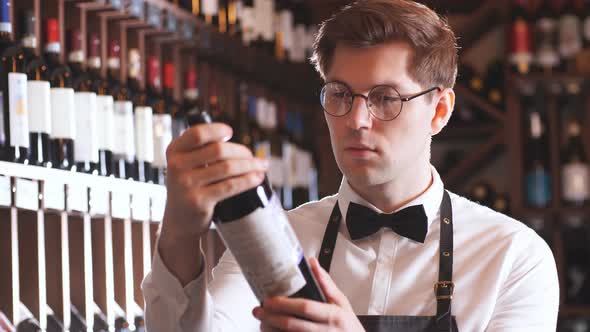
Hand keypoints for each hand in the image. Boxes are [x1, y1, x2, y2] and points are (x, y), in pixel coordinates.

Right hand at [161, 123, 268, 240]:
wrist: (179, 221)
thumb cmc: (189, 188)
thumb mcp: (186, 165)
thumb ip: (201, 151)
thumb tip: (237, 144)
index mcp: (174, 151)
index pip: (197, 133)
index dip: (216, 129)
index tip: (230, 133)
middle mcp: (176, 166)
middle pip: (218, 150)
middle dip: (241, 151)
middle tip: (252, 155)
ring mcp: (186, 184)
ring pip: (227, 167)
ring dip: (250, 165)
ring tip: (262, 165)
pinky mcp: (199, 201)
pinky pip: (230, 186)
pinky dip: (248, 180)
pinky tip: (257, 178)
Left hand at [252, 258, 364, 331]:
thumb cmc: (349, 326)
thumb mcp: (342, 303)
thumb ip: (326, 284)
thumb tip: (312, 263)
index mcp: (333, 315)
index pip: (306, 307)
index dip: (284, 304)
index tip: (269, 300)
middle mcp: (325, 331)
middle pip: (292, 325)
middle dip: (271, 318)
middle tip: (258, 310)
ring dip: (271, 330)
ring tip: (262, 322)